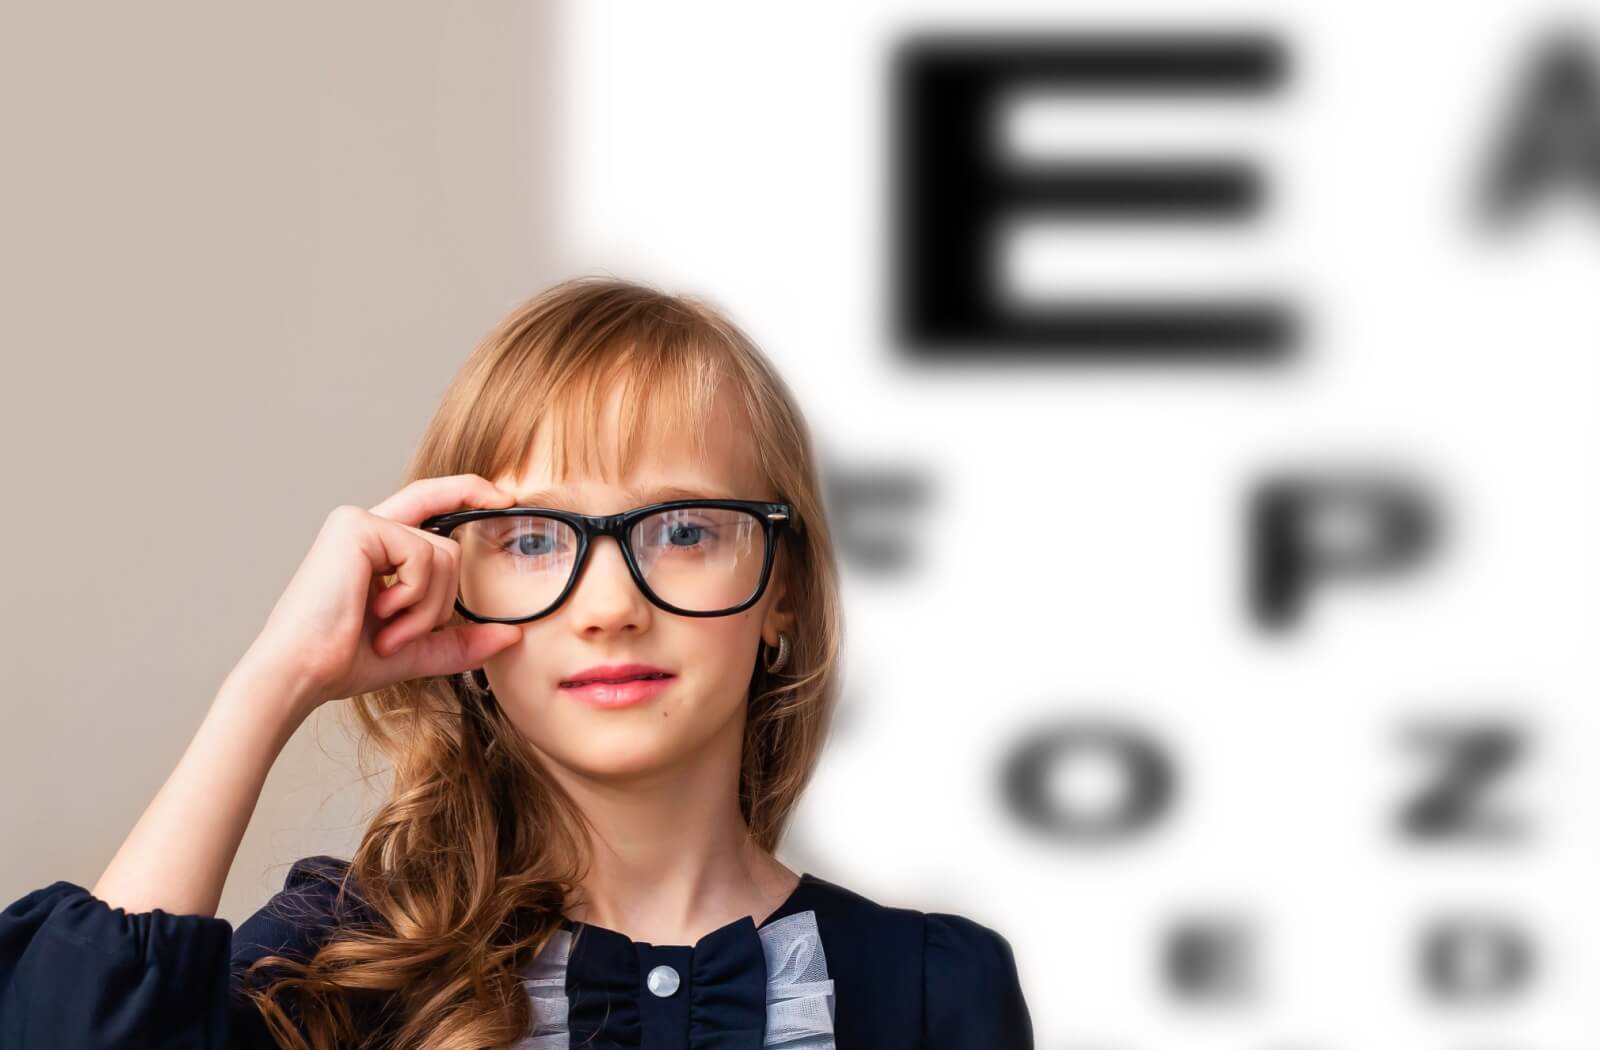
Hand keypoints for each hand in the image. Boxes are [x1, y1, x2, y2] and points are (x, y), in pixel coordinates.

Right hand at [241, 474, 524, 714]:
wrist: (301, 672)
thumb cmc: (342, 660)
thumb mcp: (415, 649)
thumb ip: (460, 641)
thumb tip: (513, 635)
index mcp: (375, 547)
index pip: (429, 503)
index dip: (466, 491)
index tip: (503, 499)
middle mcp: (366, 525)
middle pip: (449, 545)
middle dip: (440, 601)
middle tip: (399, 634)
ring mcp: (360, 522)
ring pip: (443, 554)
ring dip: (425, 607)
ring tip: (386, 630)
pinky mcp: (358, 527)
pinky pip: (424, 555)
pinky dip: (414, 595)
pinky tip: (379, 612)